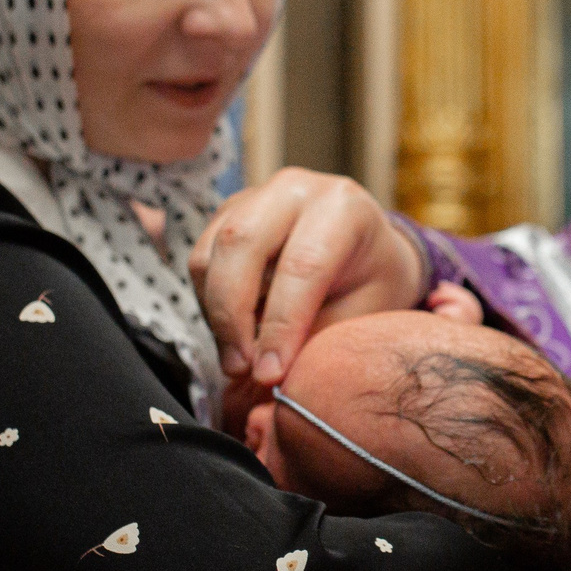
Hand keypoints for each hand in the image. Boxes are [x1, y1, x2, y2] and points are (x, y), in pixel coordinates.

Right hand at [189, 168, 425, 392]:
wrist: (367, 251)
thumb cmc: (370, 284)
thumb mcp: (364, 313)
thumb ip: (318, 339)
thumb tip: (269, 380)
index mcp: (343, 207)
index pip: (302, 265)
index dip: (281, 326)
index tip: (269, 375)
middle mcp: (295, 190)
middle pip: (241, 243)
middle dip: (233, 316)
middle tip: (242, 369)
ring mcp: (255, 196)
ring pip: (210, 254)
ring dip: (215, 315)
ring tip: (238, 358)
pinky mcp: (227, 214)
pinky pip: (200, 260)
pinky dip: (208, 304)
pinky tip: (234, 332)